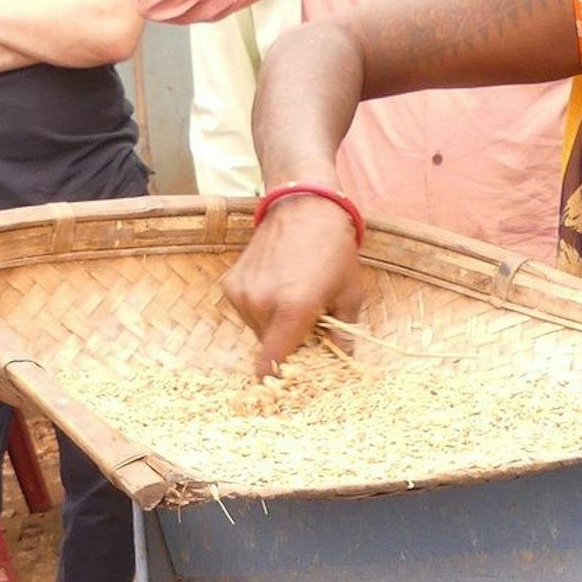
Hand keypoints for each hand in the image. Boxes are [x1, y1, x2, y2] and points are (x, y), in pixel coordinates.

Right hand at [221, 195, 365, 373]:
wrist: (304, 206)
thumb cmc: (334, 250)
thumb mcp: (349, 293)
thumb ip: (345, 331)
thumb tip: (345, 358)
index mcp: (292, 311)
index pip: (271, 364)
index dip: (279, 375)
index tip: (291, 373)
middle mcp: (262, 304)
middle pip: (268, 346)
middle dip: (286, 342)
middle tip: (306, 324)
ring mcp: (242, 293)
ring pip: (256, 329)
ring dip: (272, 325)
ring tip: (292, 300)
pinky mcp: (231, 283)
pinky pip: (246, 310)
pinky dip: (260, 308)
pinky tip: (277, 287)